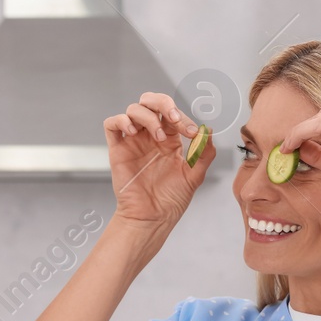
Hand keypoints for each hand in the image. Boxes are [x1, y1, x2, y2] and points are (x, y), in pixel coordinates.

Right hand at [102, 92, 213, 226]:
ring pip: (133, 110)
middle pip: (150, 102)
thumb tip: (208, 131)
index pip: (173, 115)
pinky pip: (112, 125)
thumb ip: (204, 154)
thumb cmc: (171, 200)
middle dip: (163, 103)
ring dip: (148, 116)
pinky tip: (134, 132)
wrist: (152, 218)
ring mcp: (133, 141)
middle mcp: (149, 136)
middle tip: (173, 118)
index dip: (183, 118)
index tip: (192, 133)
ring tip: (157, 137)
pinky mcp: (117, 150)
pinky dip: (121, 121)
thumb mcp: (194, 176)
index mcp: (169, 139)